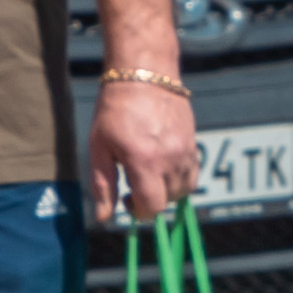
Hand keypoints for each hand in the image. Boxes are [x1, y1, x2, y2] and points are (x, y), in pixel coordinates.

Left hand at [89, 75, 196, 226]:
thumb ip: (103, 186)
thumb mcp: (99, 147)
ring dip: (165, 191)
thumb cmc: (114, 109)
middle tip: (132, 184)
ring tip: (148, 174)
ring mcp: (185, 150)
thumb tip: (104, 219)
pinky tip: (162, 167)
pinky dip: (179, 179)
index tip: (126, 200)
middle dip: (149, 200)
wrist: (143, 74)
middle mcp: (170, 157)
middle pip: (168, 201)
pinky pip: (192, 175)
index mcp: (144, 160)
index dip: (138, 211)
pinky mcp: (193, 143)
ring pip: (183, 190)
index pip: (152, 207)